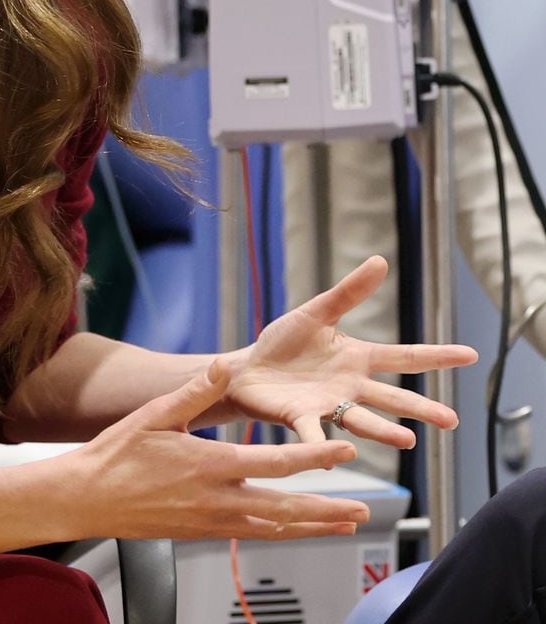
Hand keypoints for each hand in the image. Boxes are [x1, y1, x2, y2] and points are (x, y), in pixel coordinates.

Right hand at [70, 360, 369, 541]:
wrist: (89, 497)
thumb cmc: (117, 455)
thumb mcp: (154, 414)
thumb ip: (194, 392)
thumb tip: (221, 368)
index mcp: (210, 465)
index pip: (276, 463)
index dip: (315, 458)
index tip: (345, 449)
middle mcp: (218, 499)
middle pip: (286, 507)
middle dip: (328, 508)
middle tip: (363, 509)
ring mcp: (212, 521)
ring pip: (275, 527)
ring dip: (313, 527)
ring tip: (344, 526)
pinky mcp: (203, 533)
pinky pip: (253, 535)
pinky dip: (282, 533)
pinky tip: (294, 529)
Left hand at [226, 255, 477, 446]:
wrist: (247, 370)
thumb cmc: (284, 344)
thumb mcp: (316, 312)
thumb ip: (348, 293)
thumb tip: (380, 261)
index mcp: (356, 358)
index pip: (404, 357)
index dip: (436, 356)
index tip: (470, 354)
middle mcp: (349, 386)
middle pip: (391, 397)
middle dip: (420, 408)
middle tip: (451, 421)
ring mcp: (326, 405)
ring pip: (360, 419)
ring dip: (383, 431)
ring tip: (408, 440)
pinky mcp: (298, 417)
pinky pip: (313, 431)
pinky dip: (322, 444)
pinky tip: (337, 457)